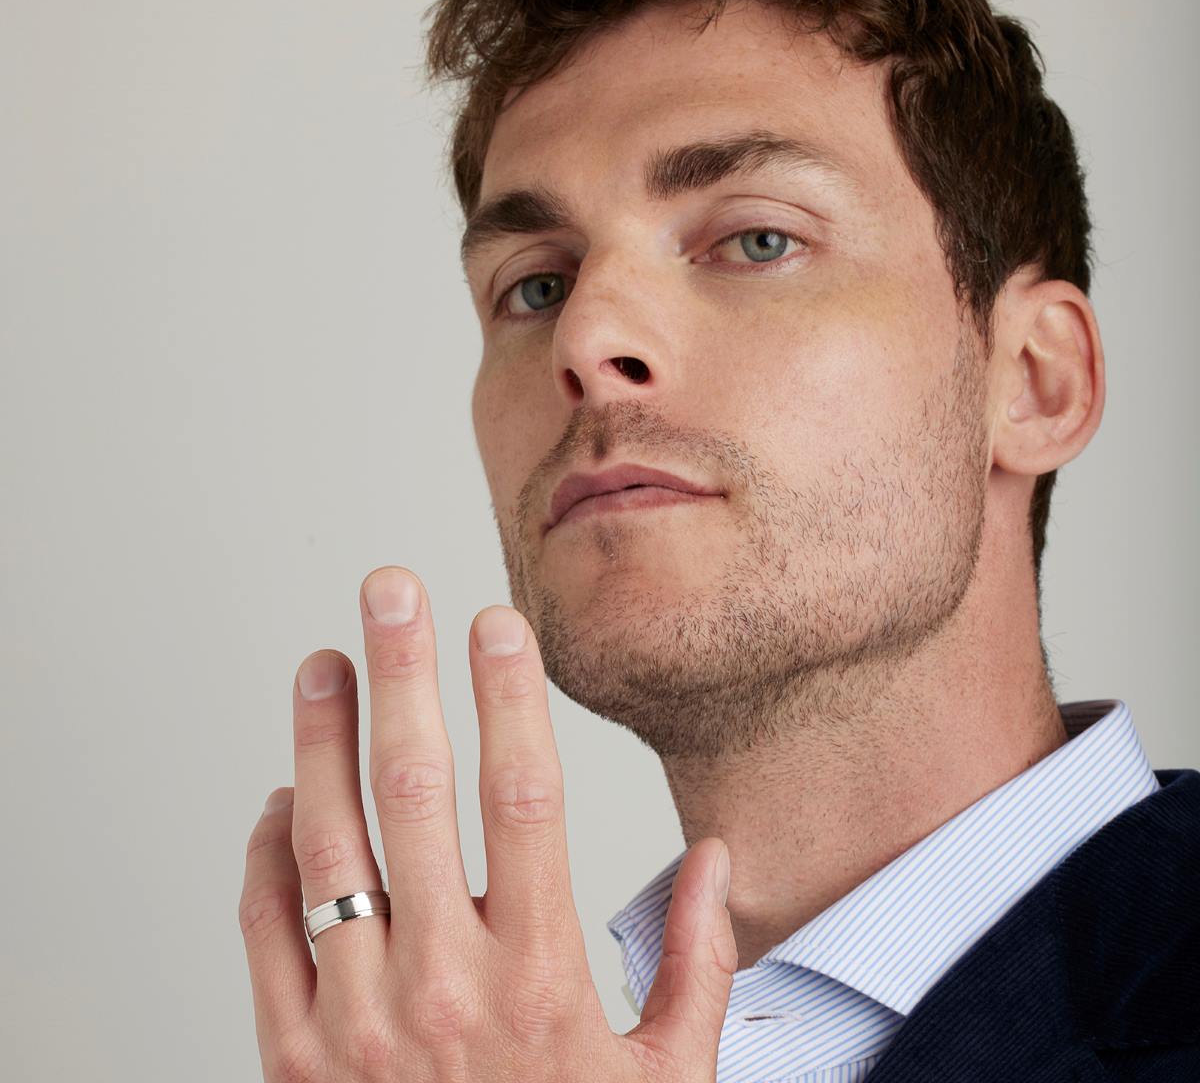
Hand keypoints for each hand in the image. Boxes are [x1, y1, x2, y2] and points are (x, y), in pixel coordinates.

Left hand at [238, 566, 736, 1080]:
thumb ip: (698, 966)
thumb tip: (717, 859)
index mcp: (540, 981)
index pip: (524, 798)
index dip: (508, 696)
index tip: (498, 622)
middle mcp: (442, 985)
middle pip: (415, 791)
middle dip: (402, 672)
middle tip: (390, 591)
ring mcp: (356, 1019)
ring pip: (327, 843)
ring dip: (320, 739)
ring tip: (323, 665)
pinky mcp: (292, 1057)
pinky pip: (265, 927)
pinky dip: (265, 851)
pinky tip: (280, 797)